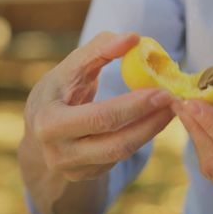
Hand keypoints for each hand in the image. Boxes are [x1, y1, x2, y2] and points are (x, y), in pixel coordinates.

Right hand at [19, 32, 173, 213]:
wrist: (39, 129)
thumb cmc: (58, 92)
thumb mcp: (69, 68)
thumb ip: (98, 49)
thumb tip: (133, 39)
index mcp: (48, 122)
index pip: (99, 117)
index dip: (133, 106)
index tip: (162, 90)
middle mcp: (58, 152)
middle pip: (115, 143)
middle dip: (149, 122)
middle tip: (173, 101)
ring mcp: (73, 168)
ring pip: (122, 153)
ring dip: (150, 130)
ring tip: (170, 109)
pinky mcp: (87, 174)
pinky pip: (120, 158)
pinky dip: (140, 137)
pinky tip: (153, 120)